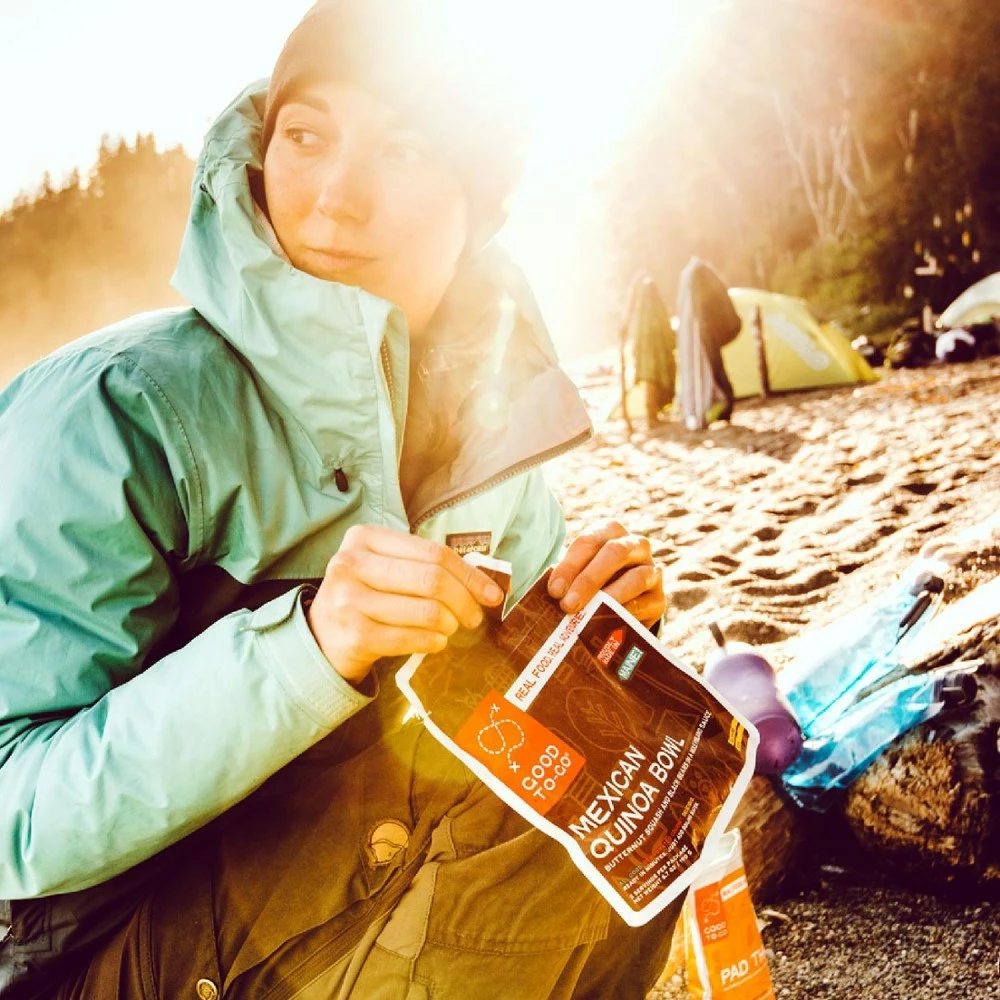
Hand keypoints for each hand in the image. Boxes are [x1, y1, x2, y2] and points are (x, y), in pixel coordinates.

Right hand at [306, 525, 505, 685]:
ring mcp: (350, 600)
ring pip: (426, 610)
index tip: (493, 594)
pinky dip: (432, 642)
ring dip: (449, 624)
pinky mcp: (355, 635)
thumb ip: (425, 567)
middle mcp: (352, 564)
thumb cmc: (366, 596)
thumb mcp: (385, 569)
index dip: (470, 574)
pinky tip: (436, 642)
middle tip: (475, 617)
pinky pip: (411, 638)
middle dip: (464, 601)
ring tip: (450, 628)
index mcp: (364, 538)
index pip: (433, 553)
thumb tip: (484, 584)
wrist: (322, 637)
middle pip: (432, 579)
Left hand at [547, 520, 663, 627]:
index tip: (554, 590)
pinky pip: (644, 605)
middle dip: (589, 580)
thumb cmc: (591, 581)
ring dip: (609, 597)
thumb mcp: (578, 572)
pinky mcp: (659, 599)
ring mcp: (652, 571)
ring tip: (588, 615)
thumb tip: (555, 595)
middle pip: (615, 553)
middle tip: (568, 604)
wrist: (624, 601)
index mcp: (611, 531)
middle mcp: (636, 545)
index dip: (570, 566)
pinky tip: (606, 623)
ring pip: (635, 578)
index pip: (589, 542)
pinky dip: (624, 614)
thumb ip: (568, 579)